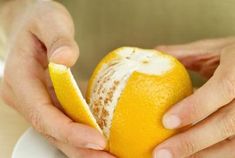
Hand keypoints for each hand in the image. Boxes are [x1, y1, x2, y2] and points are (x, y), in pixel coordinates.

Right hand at [0, 1, 113, 157]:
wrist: (31, 21)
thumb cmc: (38, 18)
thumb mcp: (49, 19)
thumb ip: (58, 38)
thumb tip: (65, 60)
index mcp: (20, 78)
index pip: (43, 114)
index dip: (69, 131)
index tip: (97, 141)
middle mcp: (24, 96)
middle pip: (51, 131)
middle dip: (80, 148)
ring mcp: (35, 100)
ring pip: (57, 131)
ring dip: (82, 146)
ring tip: (108, 155)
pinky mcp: (47, 100)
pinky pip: (63, 121)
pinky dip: (80, 133)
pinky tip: (99, 139)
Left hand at [153, 37, 234, 157]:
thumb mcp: (218, 49)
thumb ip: (188, 54)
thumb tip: (157, 53)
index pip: (223, 89)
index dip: (195, 107)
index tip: (166, 121)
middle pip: (227, 124)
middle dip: (192, 142)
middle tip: (161, 153)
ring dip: (202, 155)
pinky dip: (215, 155)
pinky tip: (195, 157)